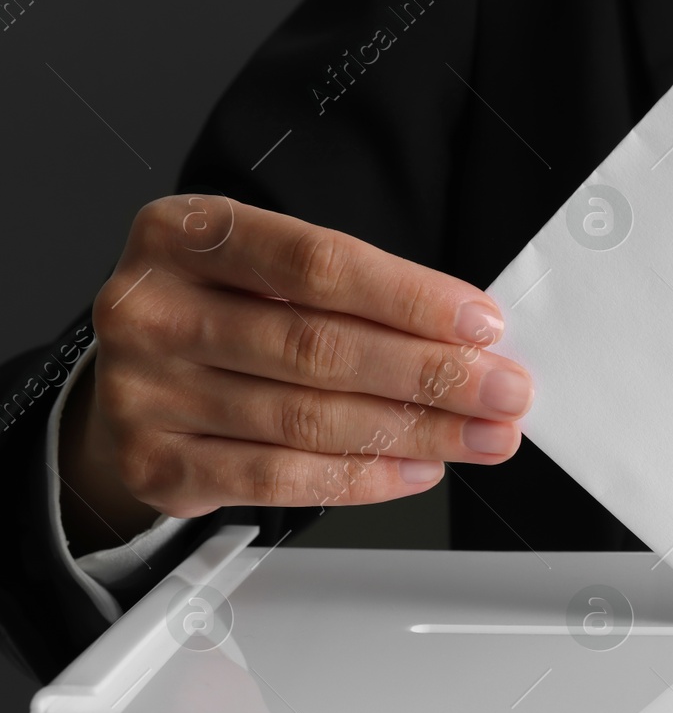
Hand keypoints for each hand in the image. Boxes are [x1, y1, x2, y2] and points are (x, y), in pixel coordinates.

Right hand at [60, 195, 531, 550]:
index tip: (482, 324)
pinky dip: (364, 477)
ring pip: (309, 419)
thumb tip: (470, 340)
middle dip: (432, 374)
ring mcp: (145, 391)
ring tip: (482, 435)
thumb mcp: (263, 272)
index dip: (410, 298)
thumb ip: (351, 293)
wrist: (128, 386)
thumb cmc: (221, 316)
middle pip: (319, 348)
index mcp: (184, 234)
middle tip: (504, 390)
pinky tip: (419, 468)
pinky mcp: (156, 465)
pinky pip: (280, 478)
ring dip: (416, 431)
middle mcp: (153, 309)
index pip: (317, 263)